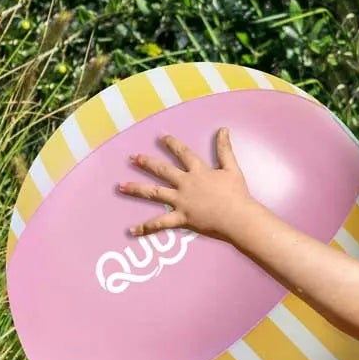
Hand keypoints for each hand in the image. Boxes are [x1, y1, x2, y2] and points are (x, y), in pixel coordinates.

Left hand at [116, 128, 253, 241]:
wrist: (237, 217)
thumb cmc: (237, 194)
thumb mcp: (232, 168)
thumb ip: (224, 148)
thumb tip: (223, 129)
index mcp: (198, 171)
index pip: (182, 153)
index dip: (172, 144)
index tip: (162, 137)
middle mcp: (186, 184)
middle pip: (162, 170)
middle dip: (146, 162)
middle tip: (133, 157)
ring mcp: (181, 201)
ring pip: (154, 193)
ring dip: (136, 189)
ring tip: (121, 186)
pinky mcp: (181, 218)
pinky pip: (160, 223)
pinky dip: (146, 228)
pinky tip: (131, 230)